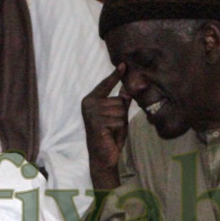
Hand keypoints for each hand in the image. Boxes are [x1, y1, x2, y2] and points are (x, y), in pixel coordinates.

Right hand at [82, 65, 129, 189]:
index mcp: (91, 99)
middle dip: (121, 114)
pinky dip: (119, 129)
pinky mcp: (97, 123)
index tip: (124, 64)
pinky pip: (119, 120)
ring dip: (120, 122)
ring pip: (120, 111)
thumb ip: (122, 100)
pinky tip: (110, 135)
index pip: (106, 85)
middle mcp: (89, 104)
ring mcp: (92, 113)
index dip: (115, 75)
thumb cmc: (110, 135)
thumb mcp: (118, 114)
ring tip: (111, 130)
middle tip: (112, 126)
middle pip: (119, 100)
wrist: (103, 156)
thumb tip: (130, 86)